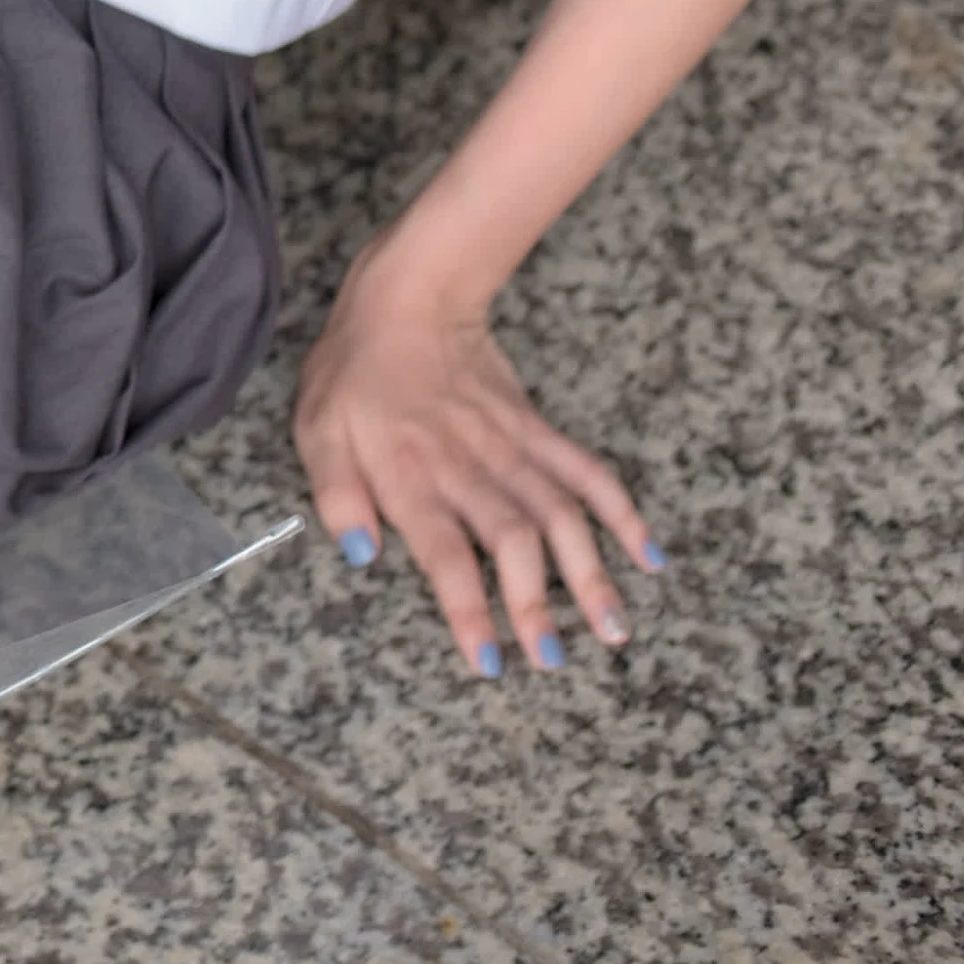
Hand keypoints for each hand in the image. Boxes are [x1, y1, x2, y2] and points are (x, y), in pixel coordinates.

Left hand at [293, 239, 662, 677]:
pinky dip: (622, 513)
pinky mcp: (537, 430)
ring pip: (561, 516)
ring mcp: (510, 447)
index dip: (469, 611)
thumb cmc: (353, 374)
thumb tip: (361, 555)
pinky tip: (647, 555)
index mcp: (409, 475)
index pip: (444, 556)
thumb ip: (337, 494)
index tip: (490, 661)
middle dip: (537, 605)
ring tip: (614, 629)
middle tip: (555, 661)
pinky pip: (587, 473)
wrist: (407, 302)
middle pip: (513, 543)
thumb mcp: (317, 431)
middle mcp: (467, 467)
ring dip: (590, 574)